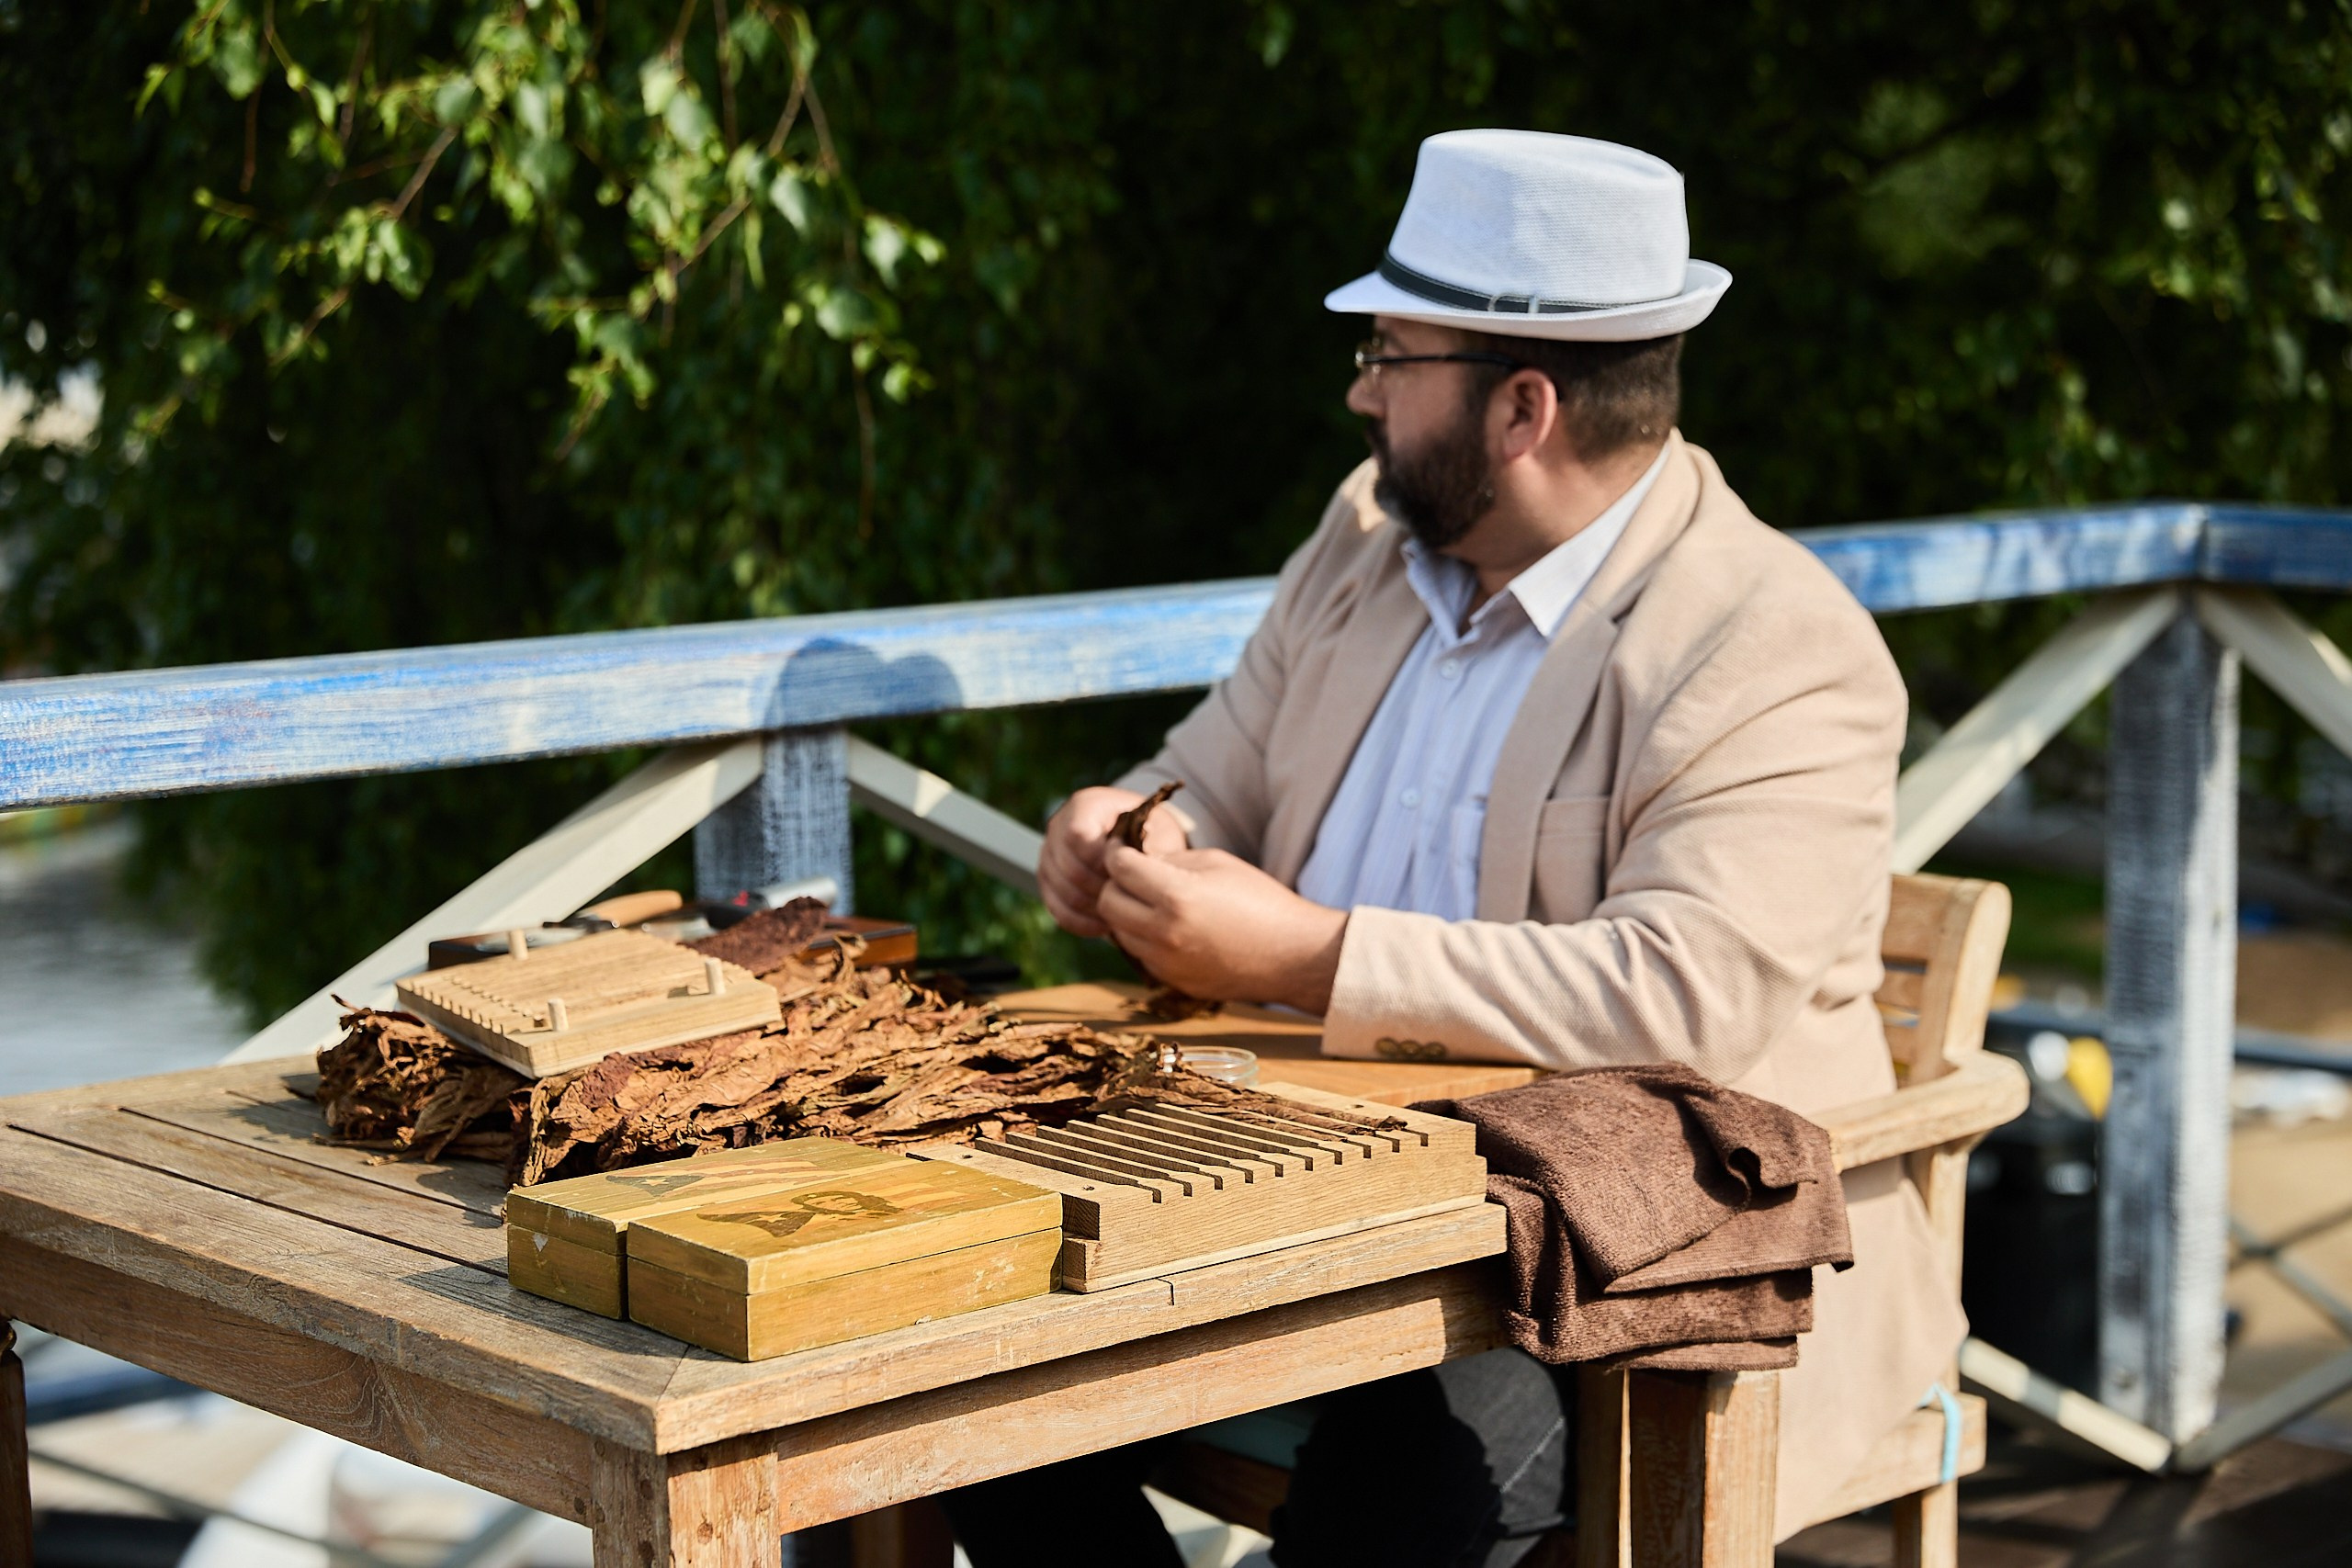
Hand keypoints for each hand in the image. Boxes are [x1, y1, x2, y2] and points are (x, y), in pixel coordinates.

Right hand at [1039, 786, 1188, 937]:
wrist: (1135, 839)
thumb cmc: (1149, 833)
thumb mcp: (1156, 831)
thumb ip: (1149, 845)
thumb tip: (1143, 868)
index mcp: (1085, 805)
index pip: (1078, 835)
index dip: (1102, 861)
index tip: (1127, 874)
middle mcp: (1059, 824)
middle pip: (1069, 868)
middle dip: (1100, 889)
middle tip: (1128, 903)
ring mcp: (1049, 853)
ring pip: (1061, 891)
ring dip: (1091, 909)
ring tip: (1121, 918)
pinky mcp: (1048, 879)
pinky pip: (1056, 907)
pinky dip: (1079, 922)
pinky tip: (1104, 927)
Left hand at [1097, 844, 1347, 1014]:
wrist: (1294, 955)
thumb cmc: (1261, 900)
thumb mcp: (1216, 863)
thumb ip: (1170, 860)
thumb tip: (1138, 860)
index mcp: (1176, 896)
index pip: (1120, 868)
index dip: (1117, 853)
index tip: (1122, 848)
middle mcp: (1163, 933)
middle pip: (1109, 902)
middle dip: (1115, 884)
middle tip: (1132, 875)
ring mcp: (1166, 963)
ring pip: (1119, 932)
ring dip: (1127, 914)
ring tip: (1151, 901)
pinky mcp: (1172, 981)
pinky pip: (1141, 954)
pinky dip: (1145, 938)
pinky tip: (1170, 928)